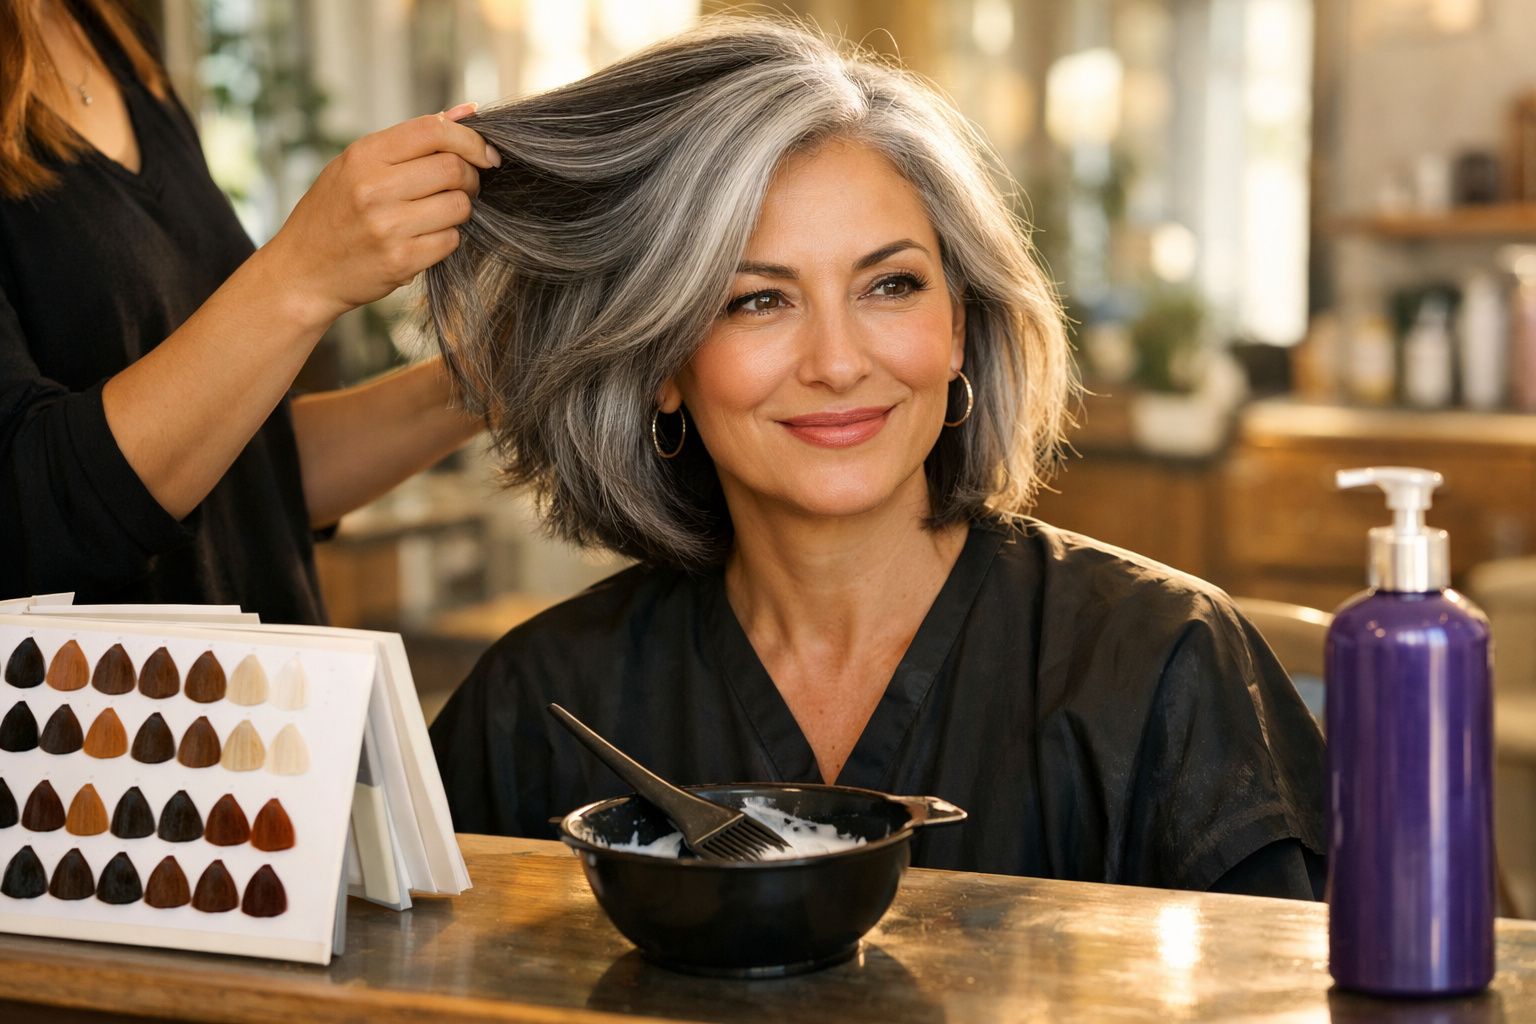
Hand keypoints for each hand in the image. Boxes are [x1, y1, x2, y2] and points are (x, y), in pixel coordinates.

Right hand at [261, 102, 498, 328]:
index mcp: (364, 155)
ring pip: (459, 206)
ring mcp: (387, 226)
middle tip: (464, 187)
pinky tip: (425, 239)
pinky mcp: (401, 261)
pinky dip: (447, 239)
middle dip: (471, 177)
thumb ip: (411, 140)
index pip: (433, 130)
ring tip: (438, 214)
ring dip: (460, 210)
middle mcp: (374, 188)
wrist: (302, 272)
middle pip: (453, 169)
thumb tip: (468, 111)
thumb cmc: (334, 213)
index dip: (470, 139)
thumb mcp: (356, 165)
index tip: (486, 154)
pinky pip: (450, 241)